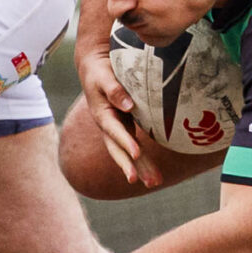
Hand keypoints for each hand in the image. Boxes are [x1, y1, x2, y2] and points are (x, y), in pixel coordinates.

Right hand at [77, 48, 161, 189]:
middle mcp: (109, 126)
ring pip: (128, 153)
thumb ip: (115, 90)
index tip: (136, 153)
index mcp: (102, 115)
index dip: (125, 141)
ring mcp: (117, 129)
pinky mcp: (126, 128)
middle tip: (139, 181)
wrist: (96, 69)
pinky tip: (155, 174)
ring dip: (140, 168)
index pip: (114, 131)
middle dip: (129, 165)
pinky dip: (144, 161)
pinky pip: (135, 148)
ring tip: (155, 183)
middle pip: (119, 150)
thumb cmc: (100, 71)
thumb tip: (127, 105)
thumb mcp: (104, 77)